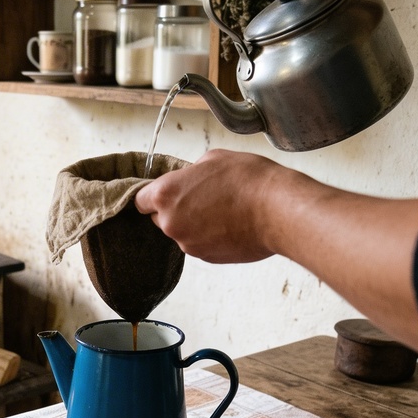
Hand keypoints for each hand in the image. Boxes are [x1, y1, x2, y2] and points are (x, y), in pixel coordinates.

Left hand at [134, 149, 309, 263]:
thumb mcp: (213, 158)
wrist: (277, 210)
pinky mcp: (207, 258)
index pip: (140, 200)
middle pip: (160, 218)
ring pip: (182, 232)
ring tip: (222, 209)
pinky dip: (210, 236)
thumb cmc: (248, 180)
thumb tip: (189, 180)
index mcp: (166, 195)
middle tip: (201, 196)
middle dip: (175, 209)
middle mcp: (170, 223)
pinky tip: (230, 223)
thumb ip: (190, 172)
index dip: (153, 195)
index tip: (165, 192)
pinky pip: (200, 244)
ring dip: (194, 223)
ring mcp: (188, 244)